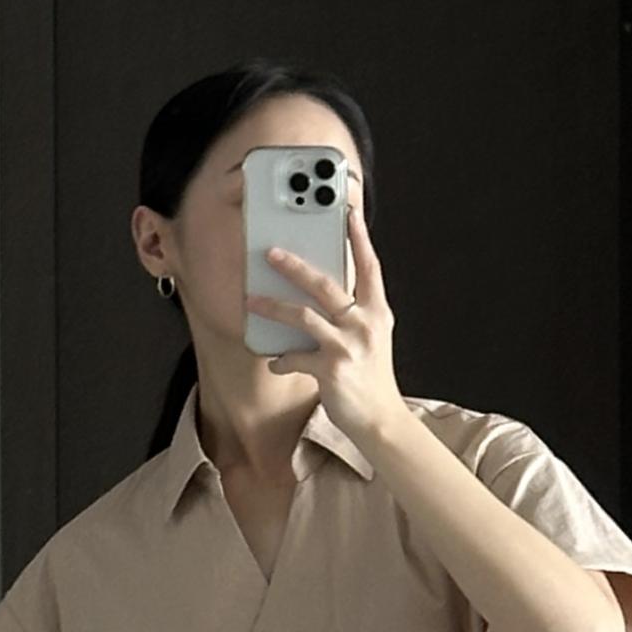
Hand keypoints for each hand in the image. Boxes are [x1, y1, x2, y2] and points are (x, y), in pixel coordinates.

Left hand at [245, 192, 405, 449]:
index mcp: (376, 312)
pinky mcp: (331, 368)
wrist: (380, 420)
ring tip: (252, 301)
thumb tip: (322, 298)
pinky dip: (281, 359)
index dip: (359, 238)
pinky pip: (295, 356)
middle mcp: (364, 324)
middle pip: (325, 284)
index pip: (369, 267)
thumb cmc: (372, 379)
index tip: (348, 212)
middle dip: (294, 266)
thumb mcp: (372, 340)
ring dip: (273, 307)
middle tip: (270, 253)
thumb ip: (354, 315)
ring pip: (302, 315)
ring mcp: (347, 345)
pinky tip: (274, 362)